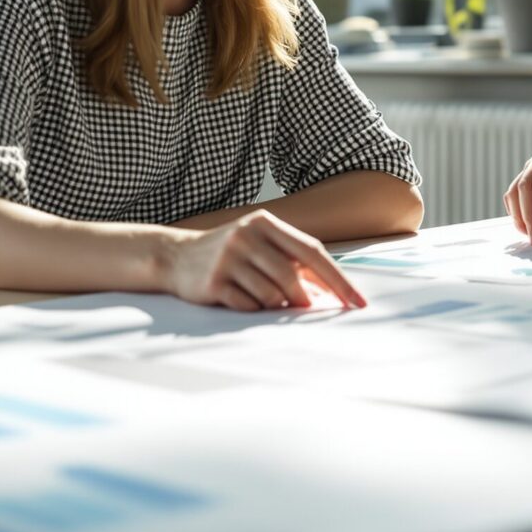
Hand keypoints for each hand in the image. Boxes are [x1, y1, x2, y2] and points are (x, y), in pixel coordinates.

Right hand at [161, 209, 366, 311]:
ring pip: (271, 295)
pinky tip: (240, 298)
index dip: (338, 279)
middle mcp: (246, 236)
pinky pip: (247, 306)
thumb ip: (293, 261)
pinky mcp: (213, 282)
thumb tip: (329, 292)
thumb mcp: (261, 245)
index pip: (312, 252)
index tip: (357, 302)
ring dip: (275, 305)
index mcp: (265, 223)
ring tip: (263, 297)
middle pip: (291, 277)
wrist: (175, 256)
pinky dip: (252, 309)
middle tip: (303, 307)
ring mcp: (228, 259)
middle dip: (302, 298)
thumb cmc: (230, 252)